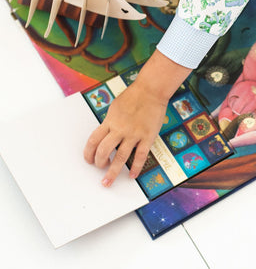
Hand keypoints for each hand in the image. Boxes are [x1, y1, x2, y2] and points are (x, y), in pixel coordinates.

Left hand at [83, 51, 191, 185]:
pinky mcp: (147, 136)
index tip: (89, 160)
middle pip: (103, 151)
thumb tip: (105, 135)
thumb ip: (110, 122)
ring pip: (119, 158)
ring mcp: (134, 134)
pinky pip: (140, 156)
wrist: (151, 89)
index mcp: (110, 121)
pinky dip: (135, 168)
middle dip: (99, 164)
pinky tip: (132, 175)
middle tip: (100, 169)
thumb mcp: (115, 107)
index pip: (93, 141)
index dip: (88, 153)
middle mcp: (120, 129)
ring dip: (112, 172)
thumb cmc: (134, 95)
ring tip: (108, 182)